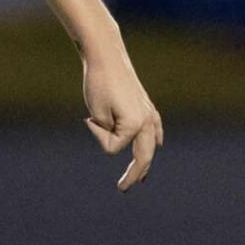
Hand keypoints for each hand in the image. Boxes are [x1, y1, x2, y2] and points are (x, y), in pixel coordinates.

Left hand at [82, 56, 162, 191]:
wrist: (106, 56)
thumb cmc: (99, 84)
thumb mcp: (97, 113)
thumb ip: (108, 133)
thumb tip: (118, 137)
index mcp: (135, 125)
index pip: (112, 148)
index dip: (97, 134)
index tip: (87, 117)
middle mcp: (147, 121)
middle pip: (143, 157)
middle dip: (134, 174)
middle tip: (123, 188)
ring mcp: (150, 113)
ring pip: (151, 145)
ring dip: (145, 161)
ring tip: (141, 178)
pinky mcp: (146, 105)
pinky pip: (154, 128)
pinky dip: (153, 139)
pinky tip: (157, 144)